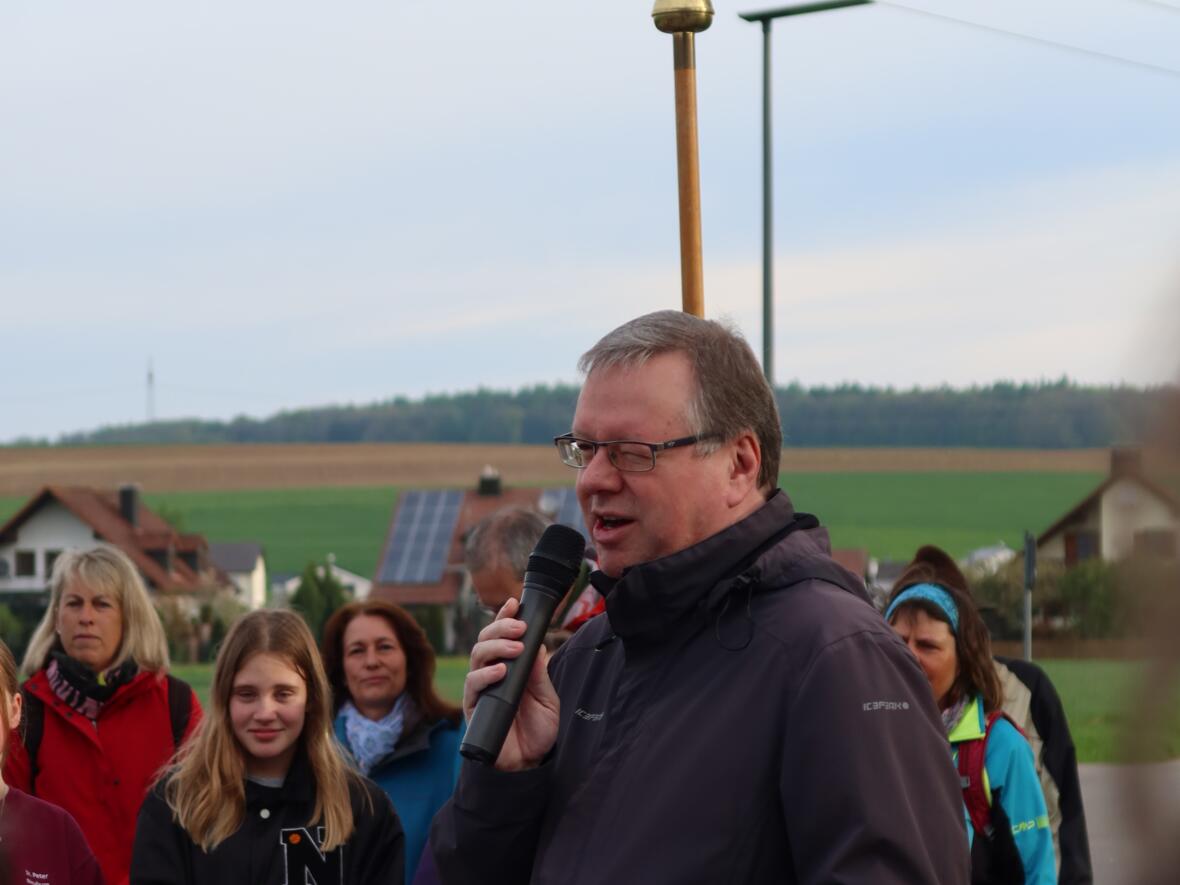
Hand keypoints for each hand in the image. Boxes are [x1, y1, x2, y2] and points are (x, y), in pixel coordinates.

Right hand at [464, 597, 559, 770]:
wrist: (530, 764)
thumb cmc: (538, 730)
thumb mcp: (546, 697)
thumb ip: (539, 673)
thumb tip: (537, 643)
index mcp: (510, 668)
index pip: (503, 637)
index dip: (505, 618)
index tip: (514, 603)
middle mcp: (492, 675)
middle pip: (485, 641)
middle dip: (500, 629)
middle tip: (518, 628)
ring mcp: (481, 690)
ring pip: (476, 658)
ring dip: (495, 648)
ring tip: (513, 648)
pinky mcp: (474, 708)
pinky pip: (473, 685)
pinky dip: (485, 675)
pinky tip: (500, 671)